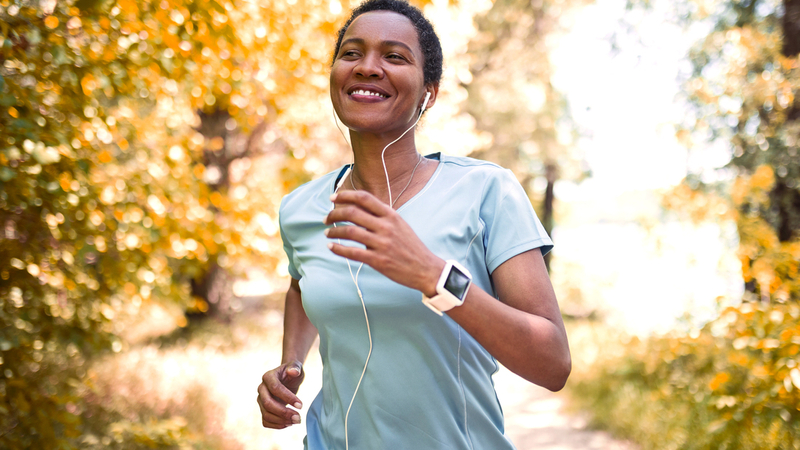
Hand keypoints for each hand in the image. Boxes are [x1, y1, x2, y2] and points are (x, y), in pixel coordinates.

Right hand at [257, 361, 304, 428]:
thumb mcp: (296, 366)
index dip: (288, 398)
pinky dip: (277, 425)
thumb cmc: (293, 372)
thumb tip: (293, 371)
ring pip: (266, 414)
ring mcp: (261, 400)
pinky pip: (266, 421)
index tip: (301, 405)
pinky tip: (289, 423)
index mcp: (268, 376)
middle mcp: (262, 388)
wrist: (288, 378)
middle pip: (268, 403)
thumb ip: (295, 367)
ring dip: (281, 421)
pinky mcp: (263, 409)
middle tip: (298, 417)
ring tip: (296, 421)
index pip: (275, 388)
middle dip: (283, 412)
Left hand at [324, 190, 443, 295]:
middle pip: (353, 212)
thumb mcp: (399, 224)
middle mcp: (386, 226)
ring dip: (334, 231)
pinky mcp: (378, 260)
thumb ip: (381, 216)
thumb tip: (358, 208)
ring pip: (350, 232)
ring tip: (327, 233)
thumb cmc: (410, 246)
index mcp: (391, 215)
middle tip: (326, 218)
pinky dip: (338, 249)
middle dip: (335, 214)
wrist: (426, 268)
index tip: (333, 198)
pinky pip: (353, 252)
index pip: (364, 198)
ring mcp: (382, 243)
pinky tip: (331, 247)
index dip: (346, 195)